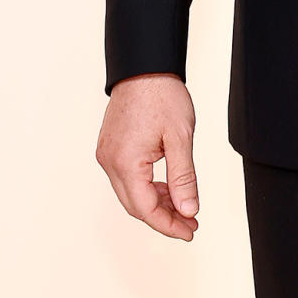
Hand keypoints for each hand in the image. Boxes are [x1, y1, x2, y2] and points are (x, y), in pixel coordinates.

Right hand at [96, 72, 199, 241]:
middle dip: (163, 217)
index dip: (169, 224)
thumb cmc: (162, 95)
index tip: (190, 231)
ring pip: (130, 193)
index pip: (146, 209)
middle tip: (190, 223)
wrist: (144, 66)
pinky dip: (146, 187)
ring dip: (155, 203)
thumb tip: (188, 210)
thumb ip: (183, 177)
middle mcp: (110, 162)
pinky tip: (166, 187)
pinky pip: (126, 178)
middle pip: (135, 205)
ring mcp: (107, 155)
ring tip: (183, 206)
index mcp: (126, 162)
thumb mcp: (180, 137)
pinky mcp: (110, 147)